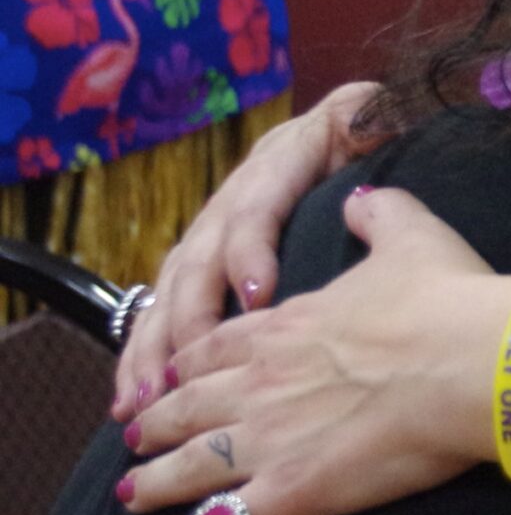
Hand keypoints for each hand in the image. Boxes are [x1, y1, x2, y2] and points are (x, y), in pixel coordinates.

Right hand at [115, 81, 385, 419]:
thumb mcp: (370, 113)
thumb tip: (373, 120)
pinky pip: (163, 309)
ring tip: (143, 401)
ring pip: (169, 292)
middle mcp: (231, 200)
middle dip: (188, 319)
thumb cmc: (366, 127)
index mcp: (276, 163)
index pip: (254, 209)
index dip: (249, 251)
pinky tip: (133, 398)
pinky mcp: (202, 263)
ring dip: (153, 349)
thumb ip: (368, 118)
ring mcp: (210, 232)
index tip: (258, 298)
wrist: (347, 118)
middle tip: (185, 375)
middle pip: (198, 260)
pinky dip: (145, 354)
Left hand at [122, 187, 510, 514]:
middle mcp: (261, 383)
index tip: (171, 375)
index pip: (214, 348)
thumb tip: (359, 198)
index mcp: (285, 327)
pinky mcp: (293, 492)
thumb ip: (378, 213)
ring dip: (155, 484)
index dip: (187, 363)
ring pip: (190, 468)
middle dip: (155, 424)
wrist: (477, 360)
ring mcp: (270, 440)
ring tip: (133, 496)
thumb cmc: (450, 299)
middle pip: (187, 408)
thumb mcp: (413, 234)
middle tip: (134, 439)